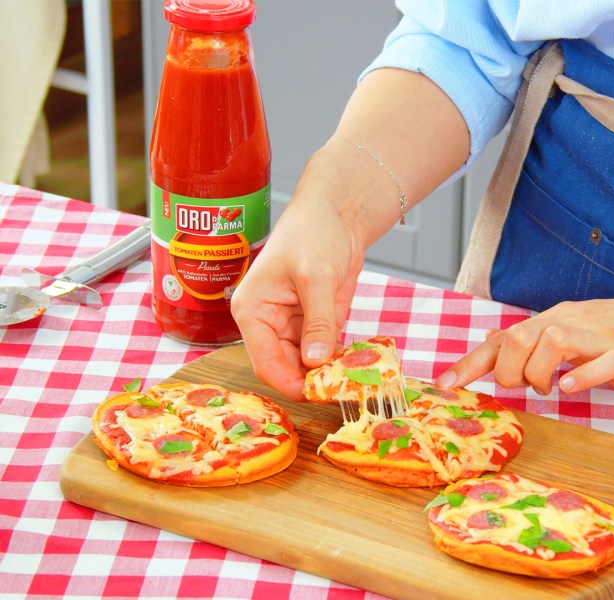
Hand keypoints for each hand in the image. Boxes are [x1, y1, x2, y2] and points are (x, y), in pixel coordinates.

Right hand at [231, 179, 364, 400]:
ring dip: (327, 374)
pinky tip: (357, 365)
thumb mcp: (317, 276)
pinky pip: (324, 353)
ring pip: (306, 366)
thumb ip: (318, 321)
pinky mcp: (316, 325)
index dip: (289, 383)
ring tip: (353, 379)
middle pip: (285, 369)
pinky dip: (338, 361)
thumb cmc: (314, 232)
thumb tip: (315, 361)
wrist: (337, 213)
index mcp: (253, 311)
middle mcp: (268, 324)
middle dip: (311, 381)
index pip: (264, 362)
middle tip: (342, 390)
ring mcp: (292, 326)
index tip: (316, 395)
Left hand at [436, 288, 613, 394]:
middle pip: (516, 338)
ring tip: (554, 389)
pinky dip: (581, 378)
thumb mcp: (576, 333)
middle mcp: (570, 322)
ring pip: (550, 343)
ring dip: (539, 375)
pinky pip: (599, 363)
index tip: (444, 385)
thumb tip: (501, 352)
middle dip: (505, 372)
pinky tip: (575, 387)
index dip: (470, 364)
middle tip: (524, 388)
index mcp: (554, 320)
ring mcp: (600, 337)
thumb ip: (539, 345)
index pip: (502, 339)